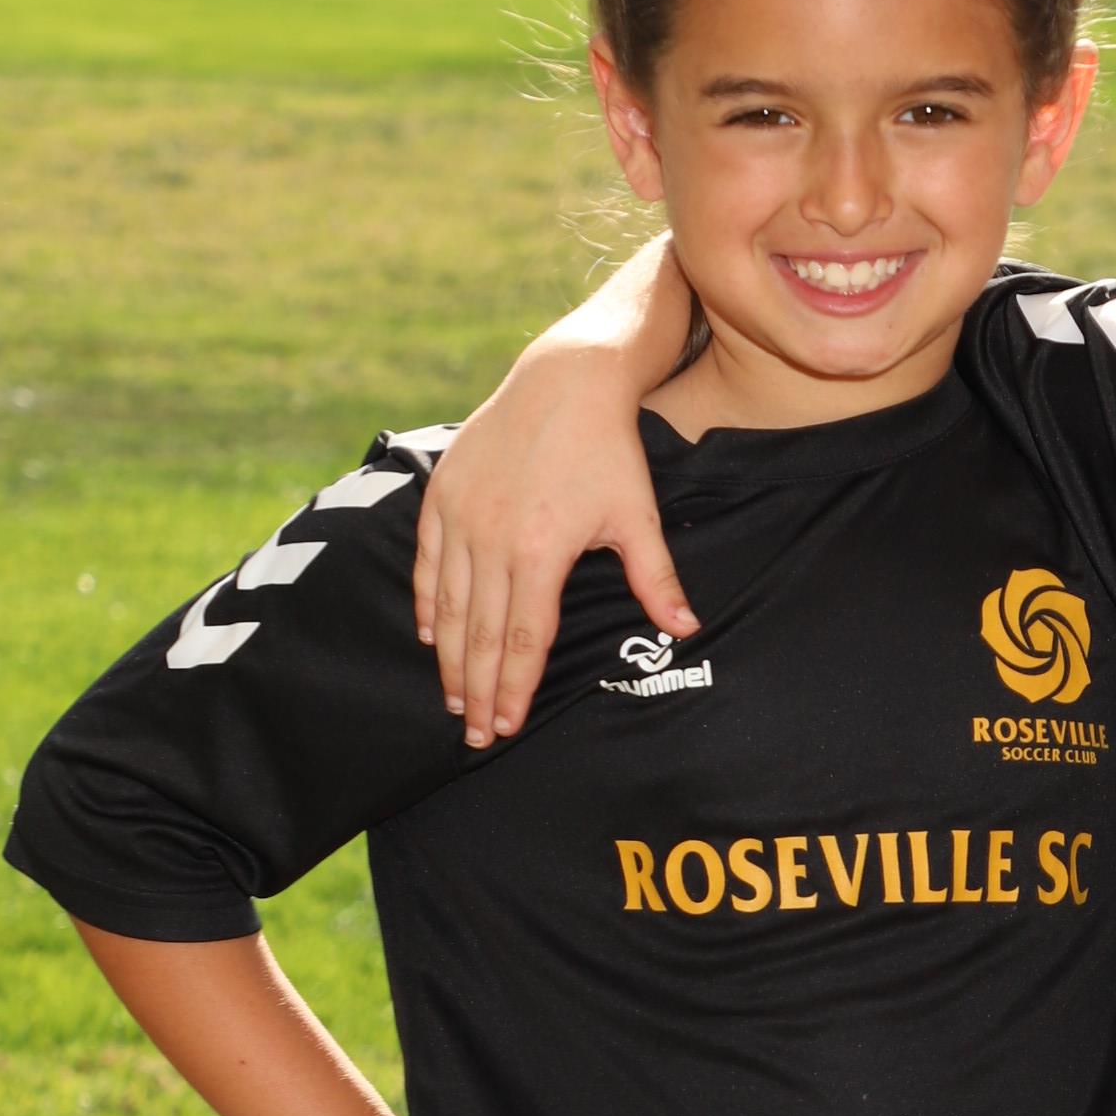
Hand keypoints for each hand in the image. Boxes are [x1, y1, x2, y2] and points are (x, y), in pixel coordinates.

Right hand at [416, 320, 691, 750]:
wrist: (565, 379)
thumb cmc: (608, 449)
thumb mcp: (637, 515)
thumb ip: (656, 579)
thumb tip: (688, 628)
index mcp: (539, 552)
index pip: (522, 640)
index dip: (514, 689)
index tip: (507, 728)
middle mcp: (491, 539)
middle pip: (479, 635)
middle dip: (478, 691)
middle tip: (476, 736)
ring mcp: (461, 516)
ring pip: (448, 606)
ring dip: (450, 660)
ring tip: (454, 700)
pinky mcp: (442, 494)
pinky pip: (427, 562)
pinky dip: (427, 604)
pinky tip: (431, 637)